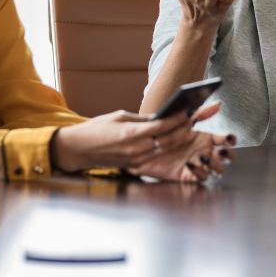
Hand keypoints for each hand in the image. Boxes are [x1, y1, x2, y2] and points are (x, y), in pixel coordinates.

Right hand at [50, 102, 233, 179]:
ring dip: (180, 138)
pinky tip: (176, 140)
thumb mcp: (120, 116)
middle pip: (170, 139)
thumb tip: (163, 116)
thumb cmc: (96, 130)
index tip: (192, 109)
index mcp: (132, 134)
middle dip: (186, 128)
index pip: (163, 126)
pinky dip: (168, 147)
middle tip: (198, 117)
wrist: (77, 149)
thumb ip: (143, 119)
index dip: (180, 118)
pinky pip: (157, 156)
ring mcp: (137, 160)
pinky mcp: (135, 166)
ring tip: (192, 127)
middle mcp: (137, 149)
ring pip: (166, 149)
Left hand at [133, 103, 234, 182]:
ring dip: (215, 165)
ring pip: (218, 169)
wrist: (146, 147)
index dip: (230, 139)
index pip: (225, 139)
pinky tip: (191, 164)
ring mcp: (198, 164)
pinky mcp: (189, 175)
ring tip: (204, 158)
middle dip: (227, 155)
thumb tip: (218, 104)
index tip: (229, 138)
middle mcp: (205, 151)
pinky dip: (200, 172)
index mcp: (206, 137)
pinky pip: (202, 177)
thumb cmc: (165, 132)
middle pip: (226, 157)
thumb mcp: (183, 120)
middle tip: (221, 151)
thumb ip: (200, 112)